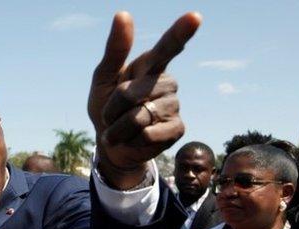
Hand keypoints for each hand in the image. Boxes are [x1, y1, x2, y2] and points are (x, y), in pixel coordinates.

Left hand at [89, 12, 200, 187]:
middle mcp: (166, 82)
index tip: (194, 17)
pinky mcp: (177, 129)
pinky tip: (135, 139)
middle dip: (112, 108)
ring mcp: (174, 105)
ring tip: (121, 129)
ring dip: (119, 128)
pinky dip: (132, 140)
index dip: (180, 32)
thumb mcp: (103, 77)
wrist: (111, 143)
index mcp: (149, 65)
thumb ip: (115, 49)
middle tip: (111, 114)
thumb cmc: (106, 106)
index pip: (167, 47)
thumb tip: (123, 14)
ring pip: (137, 117)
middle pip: (131, 93)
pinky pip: (148, 134)